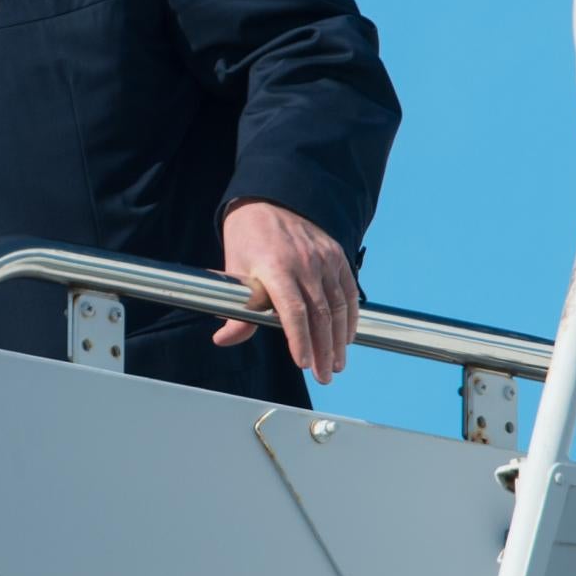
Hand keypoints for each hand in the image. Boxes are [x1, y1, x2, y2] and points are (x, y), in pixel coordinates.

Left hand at [211, 200, 358, 382]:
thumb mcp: (235, 271)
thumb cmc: (248, 238)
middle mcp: (305, 263)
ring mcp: (324, 258)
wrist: (268, 200)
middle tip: (325, 375)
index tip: (303, 363)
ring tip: (337, 363)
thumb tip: (224, 339)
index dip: (300, 340)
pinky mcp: (337, 255)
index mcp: (276, 267)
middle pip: (321, 314)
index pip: (294, 311)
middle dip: (323, 350)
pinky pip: (349, 291)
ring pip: (339, 306)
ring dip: (340, 339)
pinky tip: (347, 336)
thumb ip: (236, 309)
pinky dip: (351, 316)